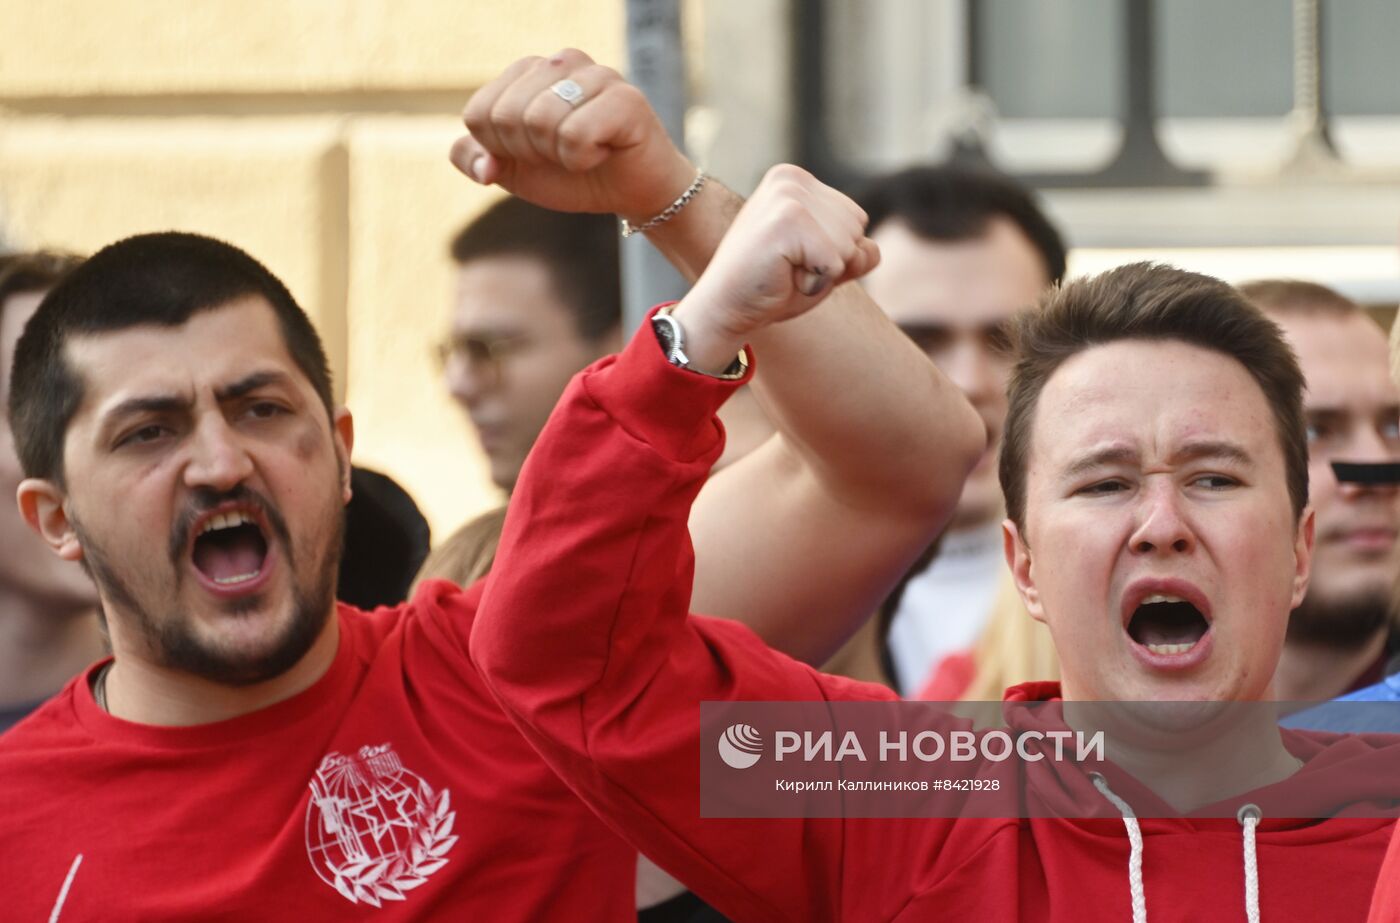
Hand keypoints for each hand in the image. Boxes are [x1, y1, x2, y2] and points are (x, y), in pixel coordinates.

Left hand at [450, 48, 695, 222]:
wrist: (631, 193)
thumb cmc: (573, 173)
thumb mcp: (512, 169)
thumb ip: (473, 158)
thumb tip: (484, 167)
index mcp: (528, 70)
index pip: (479, 113)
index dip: (502, 150)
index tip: (535, 153)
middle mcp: (561, 61)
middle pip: (505, 117)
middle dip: (529, 153)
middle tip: (563, 154)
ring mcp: (596, 74)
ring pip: (539, 122)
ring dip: (559, 156)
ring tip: (585, 151)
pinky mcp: (625, 98)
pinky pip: (576, 135)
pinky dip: (585, 159)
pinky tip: (605, 152)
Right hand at [671, 165, 879, 371]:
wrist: (724, 309)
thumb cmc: (772, 288)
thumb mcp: (823, 266)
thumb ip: (855, 253)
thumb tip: (869, 249)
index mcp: (797, 181)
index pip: (857, 220)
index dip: (833, 253)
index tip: (793, 259)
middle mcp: (792, 179)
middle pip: (857, 228)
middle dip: (831, 262)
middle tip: (787, 268)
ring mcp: (788, 195)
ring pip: (849, 246)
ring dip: (823, 273)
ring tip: (784, 272)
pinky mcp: (787, 219)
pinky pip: (836, 263)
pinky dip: (816, 282)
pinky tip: (782, 278)